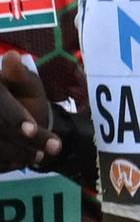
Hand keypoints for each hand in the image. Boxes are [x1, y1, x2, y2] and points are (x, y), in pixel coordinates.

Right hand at [0, 51, 58, 170]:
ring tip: (40, 157)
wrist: (15, 118)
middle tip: (52, 149)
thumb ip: (19, 75)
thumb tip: (13, 57)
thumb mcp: (25, 85)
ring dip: (16, 155)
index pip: (0, 106)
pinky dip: (5, 164)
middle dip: (22, 144)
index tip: (32, 130)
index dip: (15, 119)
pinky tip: (22, 164)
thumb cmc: (21, 98)